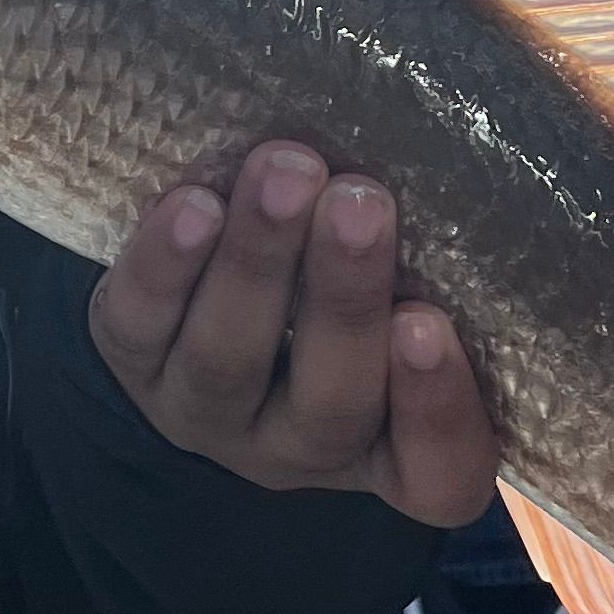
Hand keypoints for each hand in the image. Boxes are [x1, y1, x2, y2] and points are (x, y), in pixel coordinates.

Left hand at [88, 142, 497, 525]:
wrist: (203, 289)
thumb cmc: (347, 276)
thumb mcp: (414, 282)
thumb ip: (445, 253)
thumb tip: (482, 139)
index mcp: (395, 449)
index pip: (438, 474)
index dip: (438, 412)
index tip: (430, 323)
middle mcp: (300, 446)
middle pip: (329, 402)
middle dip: (343, 299)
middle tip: (361, 203)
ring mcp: (209, 413)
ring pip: (228, 359)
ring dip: (259, 261)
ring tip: (284, 171)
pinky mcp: (131, 363)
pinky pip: (139, 325)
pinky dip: (165, 264)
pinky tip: (193, 204)